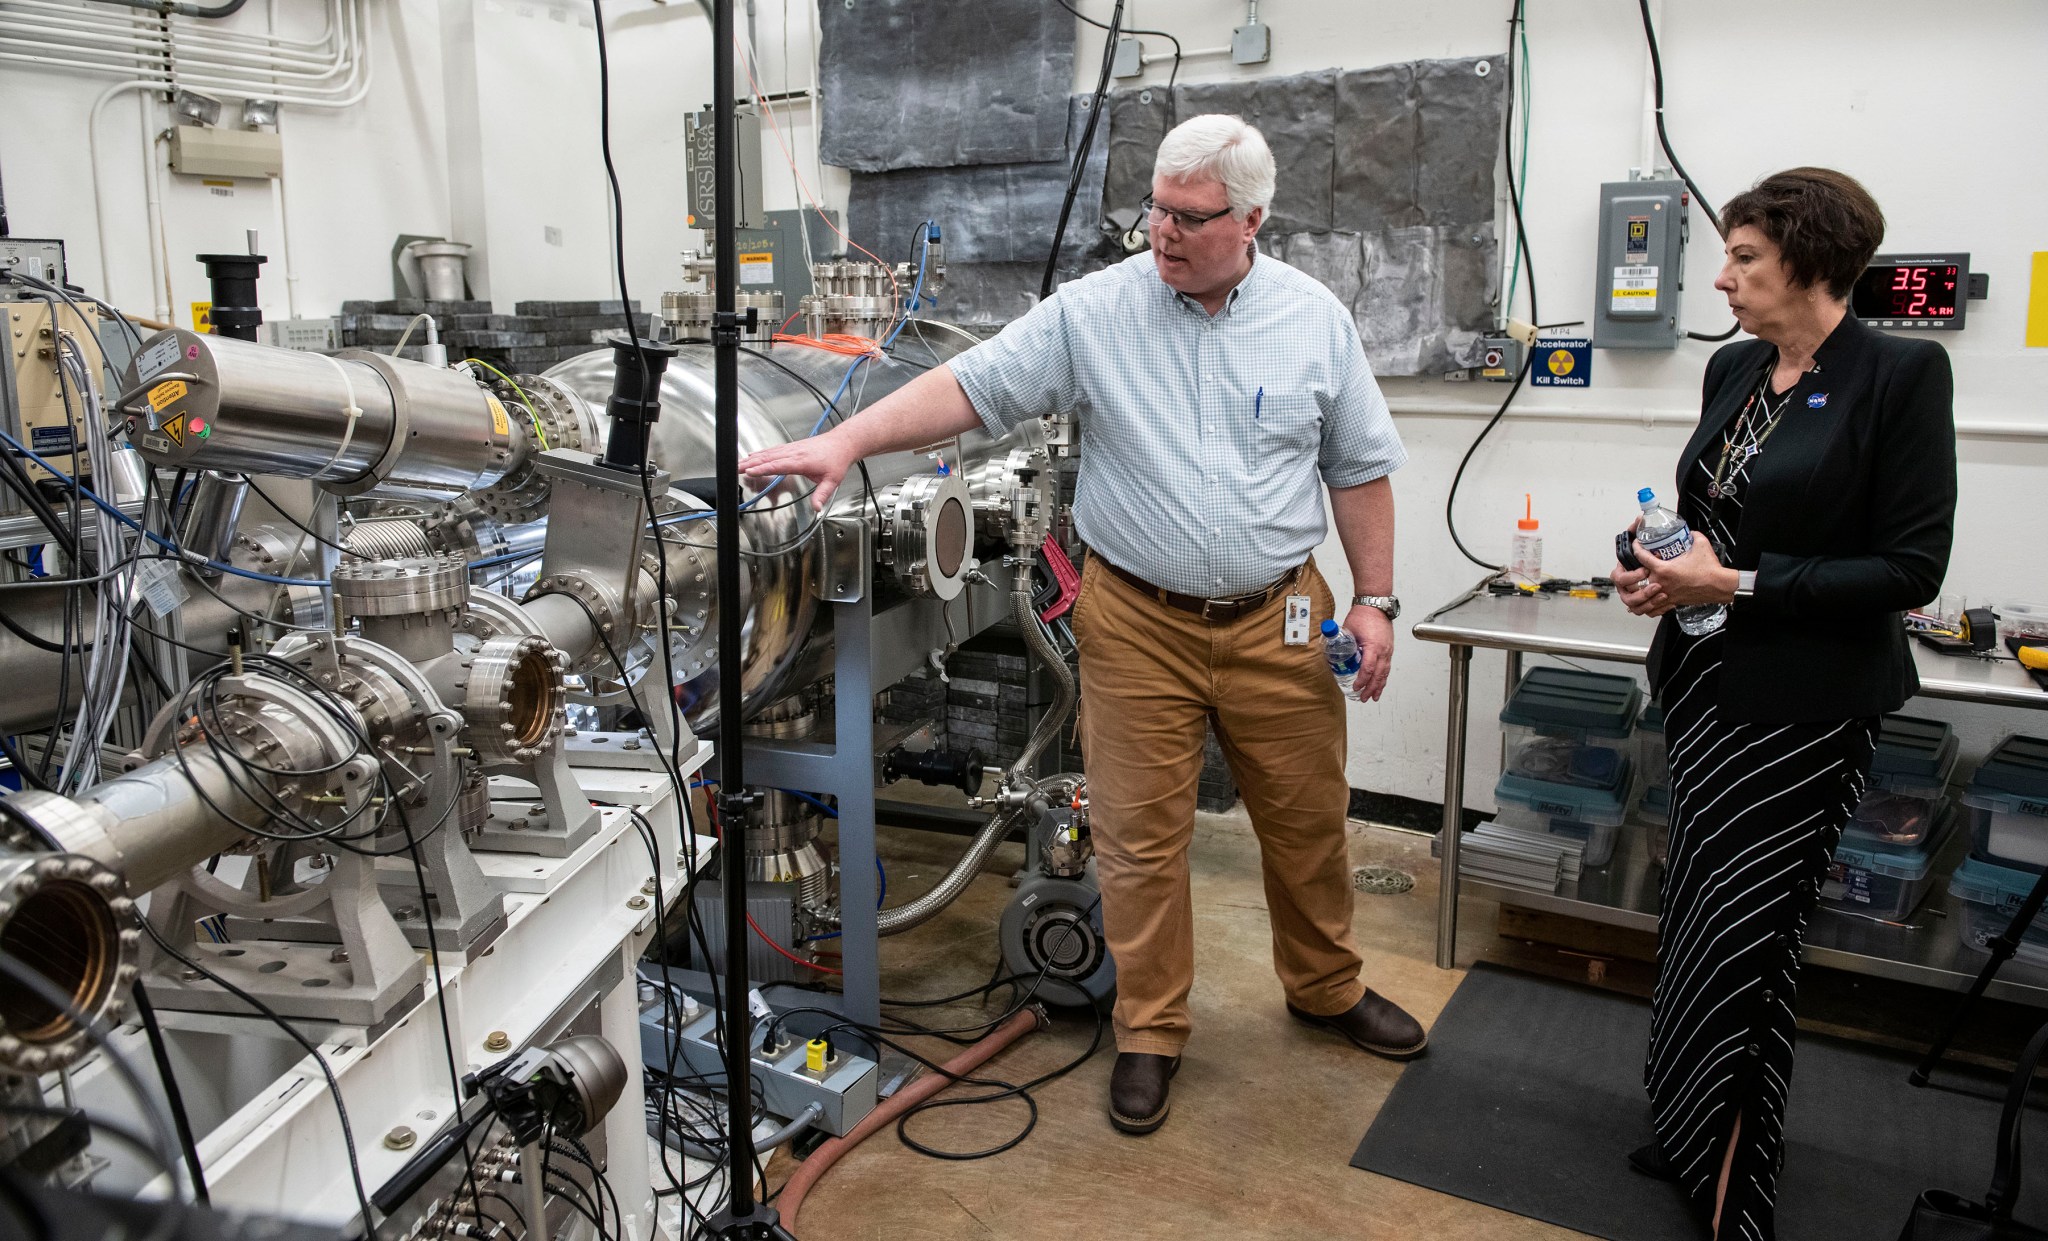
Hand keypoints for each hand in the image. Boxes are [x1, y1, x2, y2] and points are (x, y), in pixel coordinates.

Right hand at [737, 429, 860, 511]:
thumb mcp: (832, 480)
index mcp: (802, 461)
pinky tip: (754, 456)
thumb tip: (816, 508)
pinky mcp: (792, 447)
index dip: (763, 468)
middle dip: (751, 463)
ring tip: (739, 463)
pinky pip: (774, 450)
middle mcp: (794, 453)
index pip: (779, 465)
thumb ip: (822, 495)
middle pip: (769, 458)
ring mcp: (792, 449)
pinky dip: (762, 453)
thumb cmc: (837, 460)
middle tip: (736, 468)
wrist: (842, 443)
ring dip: (753, 458)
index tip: (750, 470)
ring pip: (769, 453)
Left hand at [1344, 605, 1393, 701]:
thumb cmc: (1362, 616)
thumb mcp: (1348, 630)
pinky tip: (1380, 683)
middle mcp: (1383, 650)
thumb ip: (1341, 643)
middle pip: (1378, 674)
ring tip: (1374, 697)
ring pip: (1385, 672)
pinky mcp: (1389, 649)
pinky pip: (1387, 666)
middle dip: (1371, 688)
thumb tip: (1331, 653)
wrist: (1375, 605)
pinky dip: (1383, 677)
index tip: (1355, 687)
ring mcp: (1388, 650)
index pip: (1368, 668)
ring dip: (1379, 686)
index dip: (1362, 680)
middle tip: (1363, 698)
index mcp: (1373, 646)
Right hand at [1612, 518, 1663, 614]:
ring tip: (1662, 592)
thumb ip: (1641, 529)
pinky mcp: (1644, 604)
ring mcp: (1633, 596)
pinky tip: (1666, 601)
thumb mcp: (1647, 542)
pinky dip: (1654, 608)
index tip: (1645, 569)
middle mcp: (1626, 585)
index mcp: (1623, 571)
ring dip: (1648, 600)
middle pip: (1625, 595)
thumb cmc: (1650, 559)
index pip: (1619, 576)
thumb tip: (1641, 517)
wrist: (1665, 573)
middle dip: (1641, 591)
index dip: (1632, 575)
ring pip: (1634, 606)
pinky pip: (1644, 611)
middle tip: (1656, 583)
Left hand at [1626, 528, 1736, 616]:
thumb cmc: (1710, 570)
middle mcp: (1661, 583)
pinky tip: (1648, 597)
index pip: (1640, 556)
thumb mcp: (1700, 544)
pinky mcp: (1671, 602)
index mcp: (1664, 569)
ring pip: (1641, 596)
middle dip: (1634, 569)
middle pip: (1636, 577)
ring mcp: (1665, 594)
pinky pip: (1654, 607)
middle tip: (1636, 563)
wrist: (1719, 586)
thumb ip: (1692, 535)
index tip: (1637, 544)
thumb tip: (1689, 533)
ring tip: (1638, 582)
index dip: (1636, 547)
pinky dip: (1649, 603)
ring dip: (1638, 588)